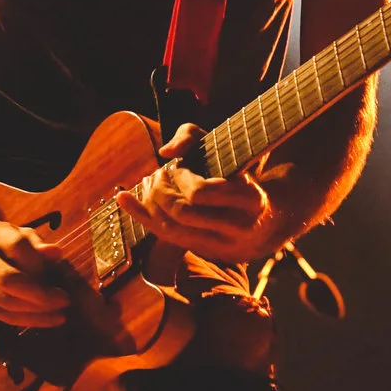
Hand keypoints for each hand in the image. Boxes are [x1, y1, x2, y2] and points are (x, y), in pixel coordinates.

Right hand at [0, 219, 68, 327]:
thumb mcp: (17, 234)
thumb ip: (37, 243)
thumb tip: (56, 253)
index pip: (17, 247)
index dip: (39, 263)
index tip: (55, 274)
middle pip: (8, 280)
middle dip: (39, 294)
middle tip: (64, 300)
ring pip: (5, 303)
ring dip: (36, 312)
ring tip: (60, 314)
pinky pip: (1, 316)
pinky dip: (26, 320)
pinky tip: (46, 320)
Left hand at [123, 124, 280, 266]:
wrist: (267, 220)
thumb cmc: (238, 175)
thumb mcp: (224, 148)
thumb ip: (193, 136)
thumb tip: (165, 152)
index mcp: (249, 198)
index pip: (199, 192)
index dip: (180, 178)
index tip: (176, 167)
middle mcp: (237, 227)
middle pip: (182, 214)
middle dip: (160, 192)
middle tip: (156, 176)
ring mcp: (221, 246)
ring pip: (172, 231)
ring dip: (150, 206)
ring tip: (147, 186)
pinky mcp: (206, 254)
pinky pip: (168, 239)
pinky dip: (142, 218)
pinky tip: (123, 198)